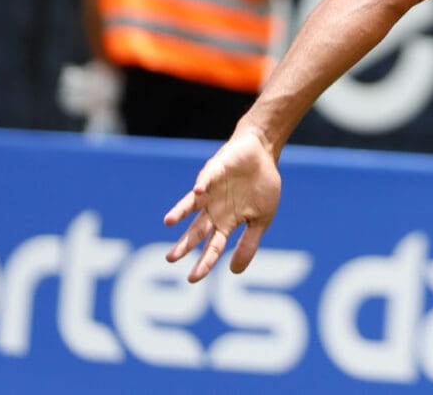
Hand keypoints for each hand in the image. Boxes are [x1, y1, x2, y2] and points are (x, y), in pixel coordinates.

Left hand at [164, 126, 280, 282]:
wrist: (263, 153)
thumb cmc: (262, 185)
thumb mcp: (261, 220)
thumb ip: (249, 244)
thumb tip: (234, 272)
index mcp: (227, 223)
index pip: (213, 247)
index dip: (204, 262)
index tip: (192, 279)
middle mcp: (214, 210)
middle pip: (197, 230)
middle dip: (185, 244)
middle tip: (170, 259)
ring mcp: (211, 191)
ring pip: (191, 205)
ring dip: (181, 213)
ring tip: (169, 222)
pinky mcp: (214, 171)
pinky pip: (206, 179)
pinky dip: (203, 184)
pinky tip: (200, 191)